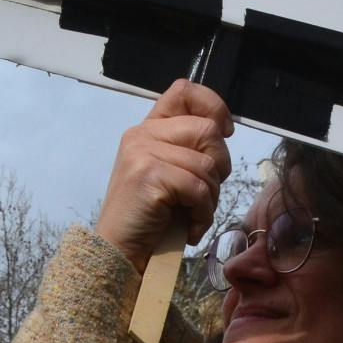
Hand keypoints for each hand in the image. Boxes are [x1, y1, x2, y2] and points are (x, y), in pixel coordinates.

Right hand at [95, 80, 232, 271]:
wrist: (118, 251)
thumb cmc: (149, 218)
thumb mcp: (168, 173)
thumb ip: (186, 149)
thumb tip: (223, 131)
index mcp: (147, 129)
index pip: (184, 91)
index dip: (213, 106)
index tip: (224, 133)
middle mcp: (142, 134)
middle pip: (207, 130)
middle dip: (220, 167)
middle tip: (205, 195)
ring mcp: (142, 153)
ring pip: (207, 163)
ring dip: (211, 198)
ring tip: (194, 216)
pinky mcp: (148, 175)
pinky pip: (198, 188)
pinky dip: (202, 214)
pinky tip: (189, 228)